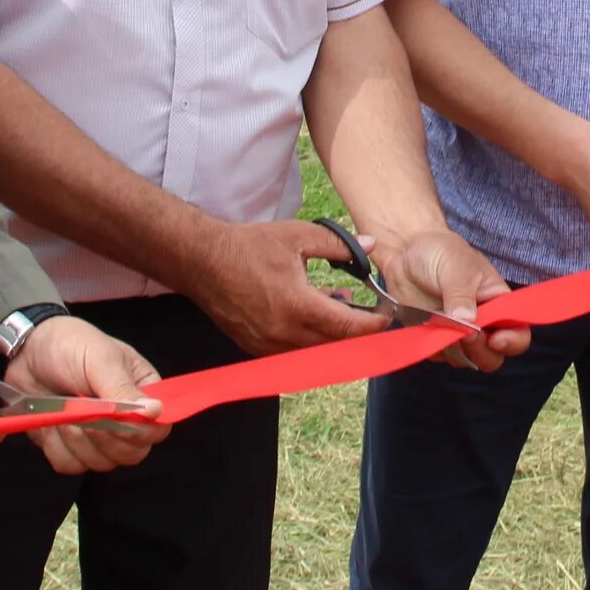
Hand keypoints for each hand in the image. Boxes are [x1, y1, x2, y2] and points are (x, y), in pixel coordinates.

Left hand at [1, 316, 170, 473]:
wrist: (27, 350)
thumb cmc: (70, 345)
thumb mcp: (100, 359)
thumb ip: (123, 389)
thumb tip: (155, 412)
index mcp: (141, 394)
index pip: (157, 429)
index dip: (139, 432)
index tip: (114, 419)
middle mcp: (125, 420)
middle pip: (131, 454)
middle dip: (104, 438)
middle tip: (83, 413)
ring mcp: (98, 437)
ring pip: (101, 463)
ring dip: (77, 440)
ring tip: (63, 411)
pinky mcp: (70, 447)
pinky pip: (72, 465)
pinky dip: (57, 447)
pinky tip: (52, 422)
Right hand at [187, 218, 395, 356]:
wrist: (203, 261)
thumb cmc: (249, 246)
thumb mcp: (298, 237)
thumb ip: (338, 245)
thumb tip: (371, 245)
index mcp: (297, 305)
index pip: (347, 326)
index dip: (372, 324)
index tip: (386, 317)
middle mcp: (284, 333)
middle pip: (334, 344)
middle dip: (355, 330)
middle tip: (367, 311)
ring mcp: (268, 345)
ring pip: (314, 351)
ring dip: (331, 334)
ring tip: (337, 303)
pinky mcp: (256, 348)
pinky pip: (293, 352)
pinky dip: (309, 339)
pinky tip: (311, 314)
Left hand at [365, 227, 530, 371]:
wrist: (404, 253)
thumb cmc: (439, 252)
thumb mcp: (456, 266)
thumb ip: (461, 295)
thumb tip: (467, 324)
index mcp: (497, 302)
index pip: (518, 330)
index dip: (513, 341)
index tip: (495, 339)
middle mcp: (482, 323)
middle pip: (494, 355)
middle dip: (481, 351)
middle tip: (465, 335)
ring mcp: (458, 334)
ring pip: (467, 360)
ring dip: (457, 353)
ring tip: (441, 328)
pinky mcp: (435, 339)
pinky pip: (439, 357)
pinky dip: (434, 349)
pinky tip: (425, 328)